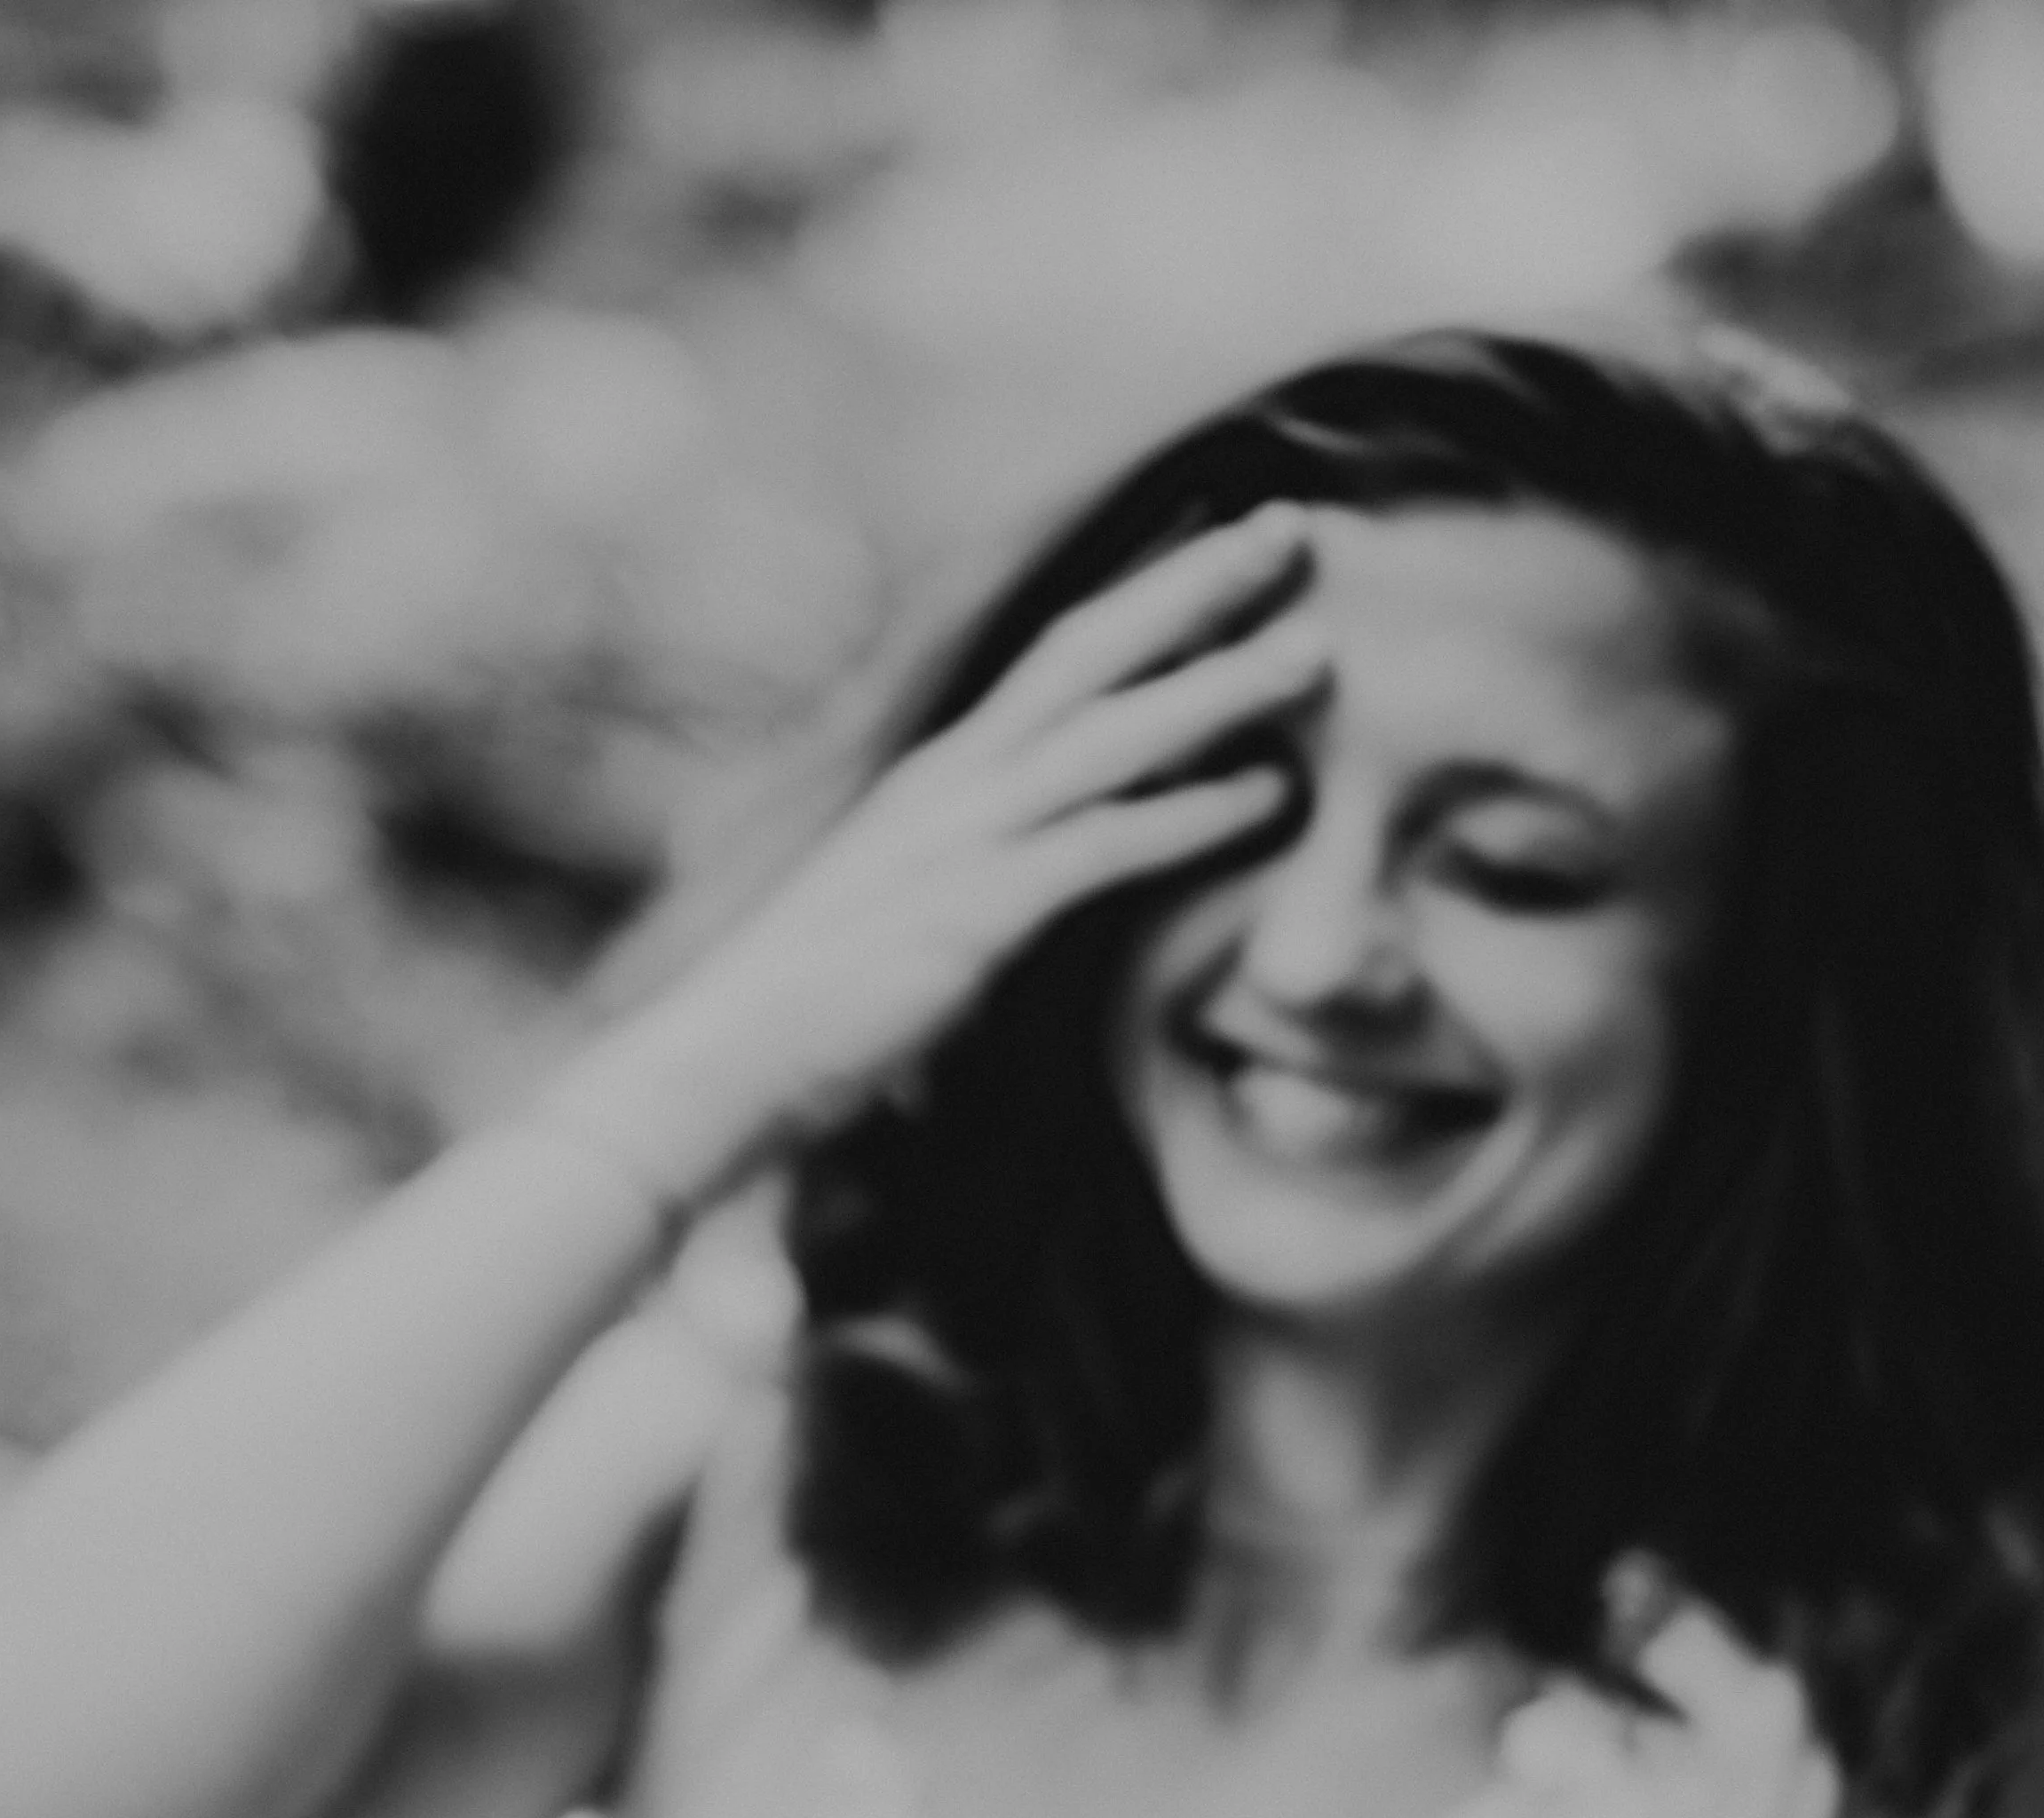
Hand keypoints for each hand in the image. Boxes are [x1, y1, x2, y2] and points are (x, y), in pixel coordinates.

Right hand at [584, 506, 1327, 1200]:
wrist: (728, 1061)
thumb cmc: (815, 1009)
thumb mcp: (909, 914)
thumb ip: (975, 879)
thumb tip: (1024, 882)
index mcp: (943, 777)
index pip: (1056, 656)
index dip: (1143, 594)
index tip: (1225, 547)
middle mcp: (955, 783)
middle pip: (1090, 651)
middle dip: (1193, 585)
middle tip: (1291, 531)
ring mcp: (964, 841)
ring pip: (1110, 733)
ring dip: (1217, 687)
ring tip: (1315, 653)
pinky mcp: (975, 913)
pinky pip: (1102, 845)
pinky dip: (1188, 814)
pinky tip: (1265, 798)